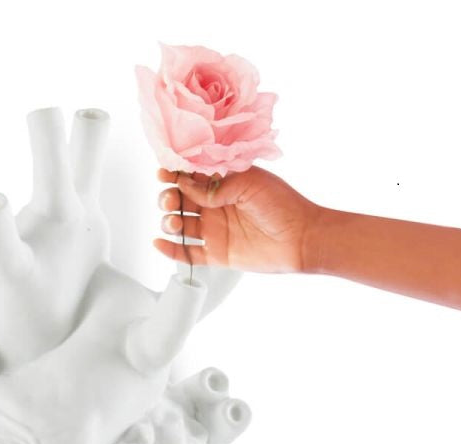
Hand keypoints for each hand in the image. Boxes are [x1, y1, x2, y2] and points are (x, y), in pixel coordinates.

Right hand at [154, 166, 321, 274]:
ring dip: (169, 221)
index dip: (175, 173)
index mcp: (224, 183)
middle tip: (171, 200)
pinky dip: (171, 249)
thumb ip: (216, 186)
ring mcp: (215, 229)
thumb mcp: (249, 183)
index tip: (164, 172)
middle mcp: (216, 205)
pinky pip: (187, 252)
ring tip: (174, 222)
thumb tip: (186, 187)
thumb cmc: (283, 205)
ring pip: (180, 225)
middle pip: (180, 200)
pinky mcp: (216, 253)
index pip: (192, 176)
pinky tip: (159, 243)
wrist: (301, 239)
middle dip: (169, 197)